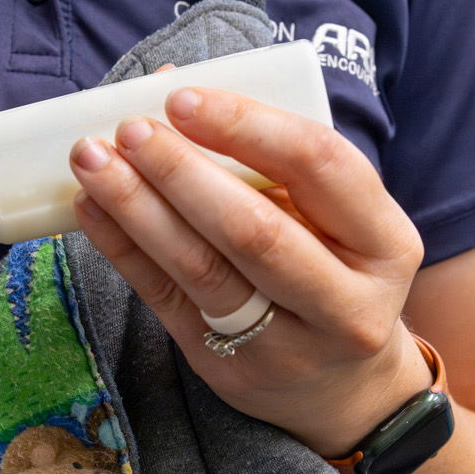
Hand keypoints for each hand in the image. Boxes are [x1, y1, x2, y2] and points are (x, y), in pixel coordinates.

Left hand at [69, 84, 432, 458]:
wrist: (344, 390)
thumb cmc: (333, 271)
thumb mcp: (338, 219)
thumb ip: (274, 160)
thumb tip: (171, 83)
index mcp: (384, 241)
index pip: (318, 165)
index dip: (246, 125)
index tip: (182, 97)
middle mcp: (344, 300)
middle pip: (252, 228)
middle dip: (181, 171)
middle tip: (128, 130)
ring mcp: (284, 344)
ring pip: (200, 268)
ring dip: (136, 207)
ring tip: (90, 160)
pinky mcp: (224, 366)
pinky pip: (163, 298)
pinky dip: (121, 248)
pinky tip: (90, 208)